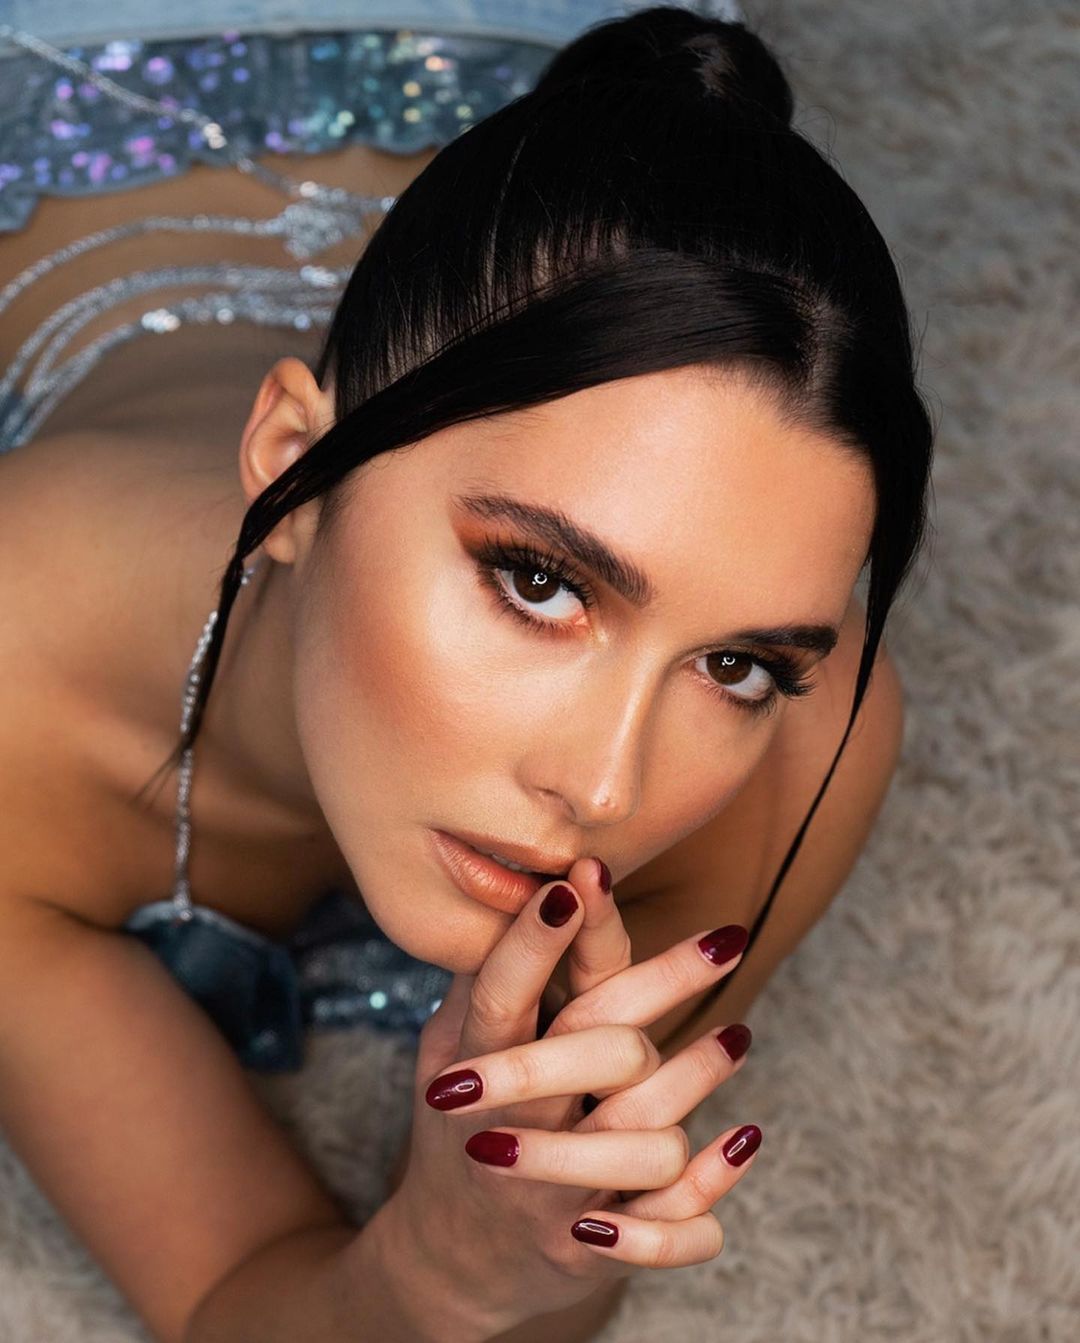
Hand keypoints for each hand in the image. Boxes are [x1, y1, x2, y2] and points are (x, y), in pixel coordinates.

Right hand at [374, 857, 760, 1336]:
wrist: (450, 1257)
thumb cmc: (458, 1126)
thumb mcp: (446, 1050)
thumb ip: (485, 981)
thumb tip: (530, 888)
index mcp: (473, 1070)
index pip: (504, 996)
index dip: (536, 941)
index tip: (579, 879)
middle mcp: (516, 1131)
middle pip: (598, 1053)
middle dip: (662, 987)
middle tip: (727, 939)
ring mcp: (558, 1196)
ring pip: (649, 1136)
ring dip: (699, 1081)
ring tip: (738, 1036)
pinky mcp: (594, 1247)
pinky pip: (669, 1227)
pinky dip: (711, 1186)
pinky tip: (746, 1136)